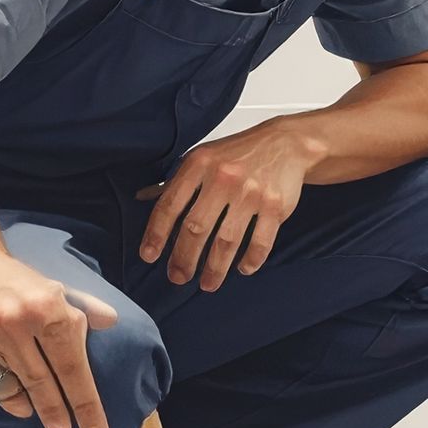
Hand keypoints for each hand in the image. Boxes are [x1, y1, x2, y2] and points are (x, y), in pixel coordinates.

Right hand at [0, 246, 119, 427]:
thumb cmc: (18, 282)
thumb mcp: (55, 287)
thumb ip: (84, 307)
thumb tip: (113, 321)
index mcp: (47, 307)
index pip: (72, 364)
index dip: (86, 402)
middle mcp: (17, 323)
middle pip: (45, 380)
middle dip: (62, 411)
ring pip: (19, 384)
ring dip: (38, 406)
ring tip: (55, 423)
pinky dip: (10, 396)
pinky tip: (22, 404)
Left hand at [136, 124, 314, 290]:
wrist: (286, 144)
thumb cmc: (238, 154)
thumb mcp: (202, 158)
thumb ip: (175, 181)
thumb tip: (141, 198)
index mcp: (200, 164)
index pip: (170, 205)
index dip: (156, 234)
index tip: (149, 256)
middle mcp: (224, 177)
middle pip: (196, 228)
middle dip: (184, 259)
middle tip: (178, 277)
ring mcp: (252, 192)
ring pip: (227, 241)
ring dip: (215, 269)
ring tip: (207, 284)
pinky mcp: (276, 205)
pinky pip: (260, 241)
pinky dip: (250, 260)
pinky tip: (242, 269)